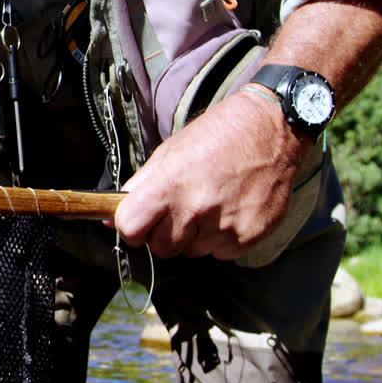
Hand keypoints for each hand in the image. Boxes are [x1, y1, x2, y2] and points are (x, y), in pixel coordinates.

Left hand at [113, 89, 309, 259]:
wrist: (271, 129)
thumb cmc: (217, 136)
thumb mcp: (169, 152)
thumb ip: (138, 187)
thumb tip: (110, 216)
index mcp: (169, 185)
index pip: (130, 228)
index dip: (130, 227)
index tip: (138, 222)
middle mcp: (196, 210)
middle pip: (160, 247)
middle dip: (163, 233)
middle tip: (178, 209)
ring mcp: (224, 226)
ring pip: (190, 251)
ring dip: (193, 235)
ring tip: (208, 204)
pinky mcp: (248, 237)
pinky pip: (219, 253)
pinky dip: (219, 238)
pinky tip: (228, 210)